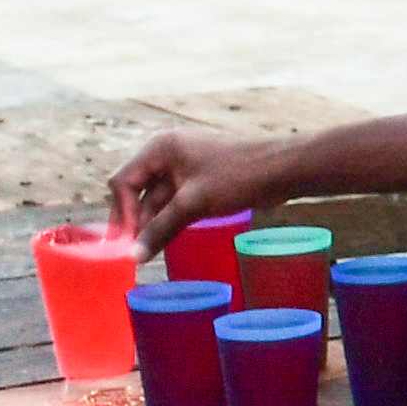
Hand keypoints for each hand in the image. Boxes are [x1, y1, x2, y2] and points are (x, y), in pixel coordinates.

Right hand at [107, 128, 279, 254]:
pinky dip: (170, 220)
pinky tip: (166, 241)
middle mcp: (167, 154)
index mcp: (159, 149)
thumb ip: (161, 228)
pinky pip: (176, 202)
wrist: (283, 169)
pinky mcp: (200, 181)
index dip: (123, 213)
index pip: (124, 182)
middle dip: (136, 221)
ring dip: (153, 223)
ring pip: (158, 199)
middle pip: (138, 191)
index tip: (128, 243)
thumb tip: (134, 257)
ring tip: (148, 253)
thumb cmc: (237, 177)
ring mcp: (184, 167)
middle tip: (134, 253)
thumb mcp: (193, 203)